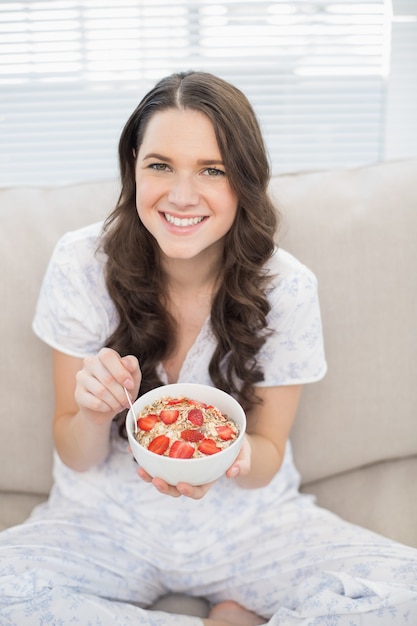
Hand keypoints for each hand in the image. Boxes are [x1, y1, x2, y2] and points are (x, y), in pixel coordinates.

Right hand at [74, 347, 140, 423]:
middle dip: (121, 393)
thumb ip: (132, 365)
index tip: (130, 385)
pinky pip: (95, 402)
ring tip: (120, 405)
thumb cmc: (121, 386)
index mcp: (104, 355)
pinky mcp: (78, 393)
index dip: (121, 372)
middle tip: (127, 401)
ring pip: (101, 391)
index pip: (108, 356)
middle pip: (107, 378)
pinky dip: (106, 407)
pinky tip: (109, 407)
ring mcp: (82, 377)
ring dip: (115, 402)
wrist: (107, 407)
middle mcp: (90, 362)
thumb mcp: (132, 374)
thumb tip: (126, 363)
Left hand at [136, 435, 251, 497]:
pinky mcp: (170, 451)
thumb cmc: (238, 447)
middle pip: (174, 487)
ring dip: (149, 474)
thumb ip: (242, 464)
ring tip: (140, 467)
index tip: (182, 485)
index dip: (188, 491)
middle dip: (163, 486)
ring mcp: (179, 464)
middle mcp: (190, 474)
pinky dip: (144, 454)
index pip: (197, 491)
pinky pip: (156, 456)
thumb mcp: (245, 453)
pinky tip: (135, 447)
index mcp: (207, 478)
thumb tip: (232, 473)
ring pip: (162, 473)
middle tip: (155, 479)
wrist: (230, 432)